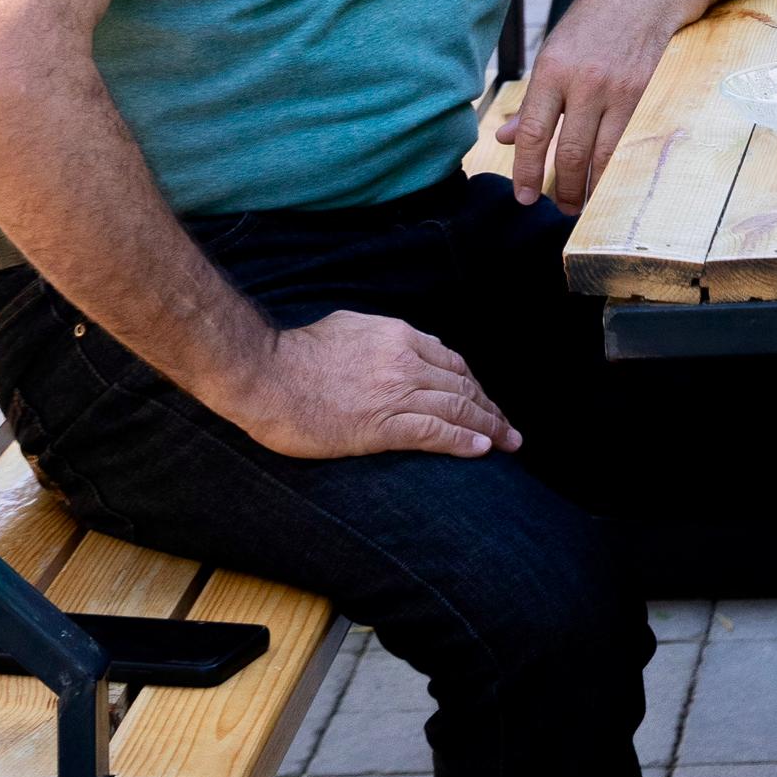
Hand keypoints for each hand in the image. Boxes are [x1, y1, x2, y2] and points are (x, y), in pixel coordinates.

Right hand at [224, 309, 520, 460]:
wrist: (266, 375)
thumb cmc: (296, 354)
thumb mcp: (349, 326)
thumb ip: (381, 337)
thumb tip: (399, 343)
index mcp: (399, 337)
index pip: (452, 362)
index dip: (474, 384)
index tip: (485, 400)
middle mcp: (406, 362)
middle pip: (463, 386)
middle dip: (490, 408)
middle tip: (510, 429)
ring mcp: (397, 393)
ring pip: (458, 409)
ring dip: (489, 427)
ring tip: (508, 442)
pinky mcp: (382, 426)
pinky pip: (435, 433)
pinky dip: (463, 441)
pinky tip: (482, 450)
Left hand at [509, 0, 677, 210]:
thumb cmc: (593, 20)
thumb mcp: (553, 51)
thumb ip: (532, 100)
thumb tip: (504, 138)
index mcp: (552, 70)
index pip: (532, 132)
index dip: (525, 169)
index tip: (523, 195)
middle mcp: (584, 82)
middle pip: (568, 150)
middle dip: (561, 187)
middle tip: (557, 208)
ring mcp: (618, 90)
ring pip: (601, 153)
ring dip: (589, 186)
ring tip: (581, 204)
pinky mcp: (645, 94)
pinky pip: (627, 142)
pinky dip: (615, 168)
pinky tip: (608, 182)